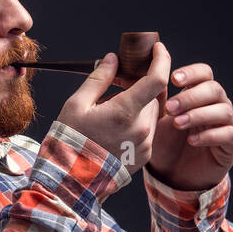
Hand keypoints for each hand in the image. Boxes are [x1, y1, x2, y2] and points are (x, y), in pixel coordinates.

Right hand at [57, 43, 171, 176]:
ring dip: (138, 106)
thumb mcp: (77, 105)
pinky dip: (137, 123)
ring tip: (111, 112)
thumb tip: (113, 59)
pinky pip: (147, 131)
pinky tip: (115, 128)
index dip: (162, 59)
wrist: (71, 182)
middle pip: (153, 96)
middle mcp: (142, 129)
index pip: (157, 79)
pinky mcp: (143, 157)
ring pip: (151, 113)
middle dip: (140, 86)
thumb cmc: (70, 143)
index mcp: (126, 112)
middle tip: (118, 85)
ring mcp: (145, 145)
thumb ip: (99, 79)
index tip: (158, 49)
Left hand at [147, 62, 232, 190]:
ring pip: (223, 111)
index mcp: (200, 94)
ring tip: (177, 123)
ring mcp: (226, 124)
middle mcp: (217, 105)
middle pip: (215, 89)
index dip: (192, 73)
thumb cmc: (166, 144)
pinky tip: (192, 140)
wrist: (174, 176)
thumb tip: (149, 72)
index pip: (204, 74)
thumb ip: (156, 99)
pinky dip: (210, 135)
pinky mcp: (231, 145)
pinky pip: (228, 134)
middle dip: (191, 97)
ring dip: (199, 115)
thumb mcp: (156, 120)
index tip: (173, 79)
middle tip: (170, 108)